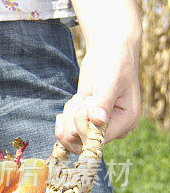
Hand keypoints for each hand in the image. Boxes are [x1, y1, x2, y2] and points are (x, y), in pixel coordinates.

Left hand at [55, 35, 141, 153]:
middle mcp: (114, 128)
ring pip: (71, 136)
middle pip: (81, 141)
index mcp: (127, 122)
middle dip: (75, 117)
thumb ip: (102, 102)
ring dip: (69, 114)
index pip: (96, 138)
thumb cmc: (113, 63)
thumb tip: (98, 120)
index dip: (83, 123)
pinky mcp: (88, 122)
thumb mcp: (108, 80)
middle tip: (85, 96)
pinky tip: (74, 102)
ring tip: (82, 96)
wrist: (109, 52)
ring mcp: (100, 126)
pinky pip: (67, 131)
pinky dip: (65, 116)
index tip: (88, 101)